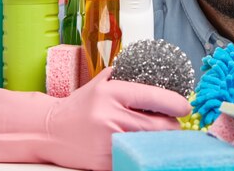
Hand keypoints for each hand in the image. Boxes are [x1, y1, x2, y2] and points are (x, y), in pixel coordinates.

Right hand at [0, 67, 191, 170]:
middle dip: (173, 125)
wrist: (48, 131)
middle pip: (159, 126)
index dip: (176, 104)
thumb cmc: (80, 104)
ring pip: (152, 143)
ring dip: (162, 140)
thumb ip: (129, 75)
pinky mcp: (105, 162)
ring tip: (162, 134)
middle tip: (175, 122)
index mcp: (112, 92)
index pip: (154, 97)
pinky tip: (145, 146)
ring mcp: (108, 141)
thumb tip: (161, 72)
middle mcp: (111, 116)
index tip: (185, 106)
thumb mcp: (102, 82)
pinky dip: (145, 152)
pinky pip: (137, 157)